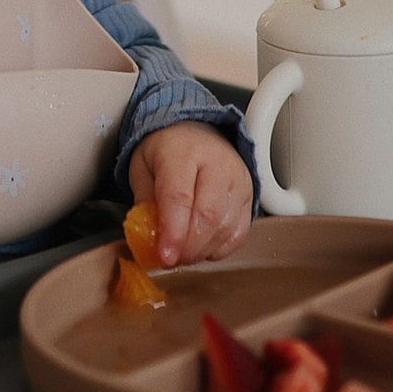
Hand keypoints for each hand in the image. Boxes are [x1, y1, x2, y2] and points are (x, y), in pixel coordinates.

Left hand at [127, 122, 253, 267]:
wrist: (196, 132)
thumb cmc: (167, 151)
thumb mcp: (142, 168)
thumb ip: (144, 204)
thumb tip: (150, 241)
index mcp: (183, 152)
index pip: (180, 197)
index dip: (173, 232)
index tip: (165, 256)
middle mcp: (217, 164)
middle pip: (208, 216)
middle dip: (187, 248)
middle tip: (170, 259)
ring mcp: (239, 181)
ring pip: (226, 228)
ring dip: (201, 251)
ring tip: (182, 253)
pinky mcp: (250, 197)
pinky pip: (239, 233)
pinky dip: (219, 249)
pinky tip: (202, 247)